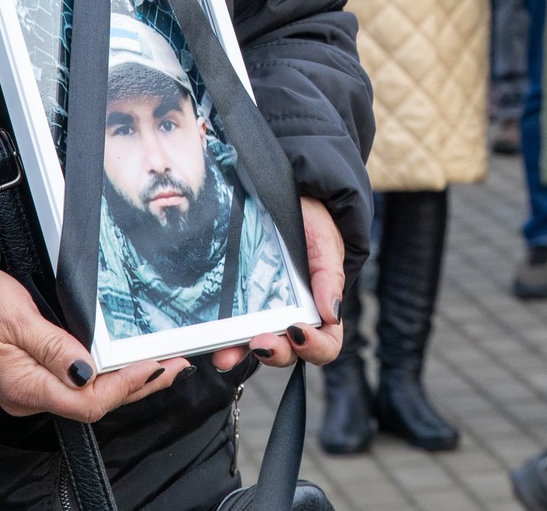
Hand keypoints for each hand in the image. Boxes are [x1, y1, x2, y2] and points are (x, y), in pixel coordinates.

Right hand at [0, 272, 185, 421]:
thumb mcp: (17, 317)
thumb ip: (53, 346)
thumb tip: (87, 370)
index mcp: (26, 387)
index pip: (90, 400)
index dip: (128, 385)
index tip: (158, 365)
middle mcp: (28, 395)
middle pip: (95, 402)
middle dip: (138, 385)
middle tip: (175, 366)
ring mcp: (26, 388)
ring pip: (86, 394)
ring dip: (124, 381)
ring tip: (158, 366)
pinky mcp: (26, 376)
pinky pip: (73, 384)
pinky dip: (102, 375)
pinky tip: (117, 365)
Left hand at [212, 197, 345, 370]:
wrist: (284, 192)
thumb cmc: (311, 218)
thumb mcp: (326, 241)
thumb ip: (330, 277)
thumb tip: (331, 314)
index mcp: (321, 306)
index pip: (326, 342)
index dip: (315, 347)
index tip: (298, 332)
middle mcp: (293, 315)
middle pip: (289, 351)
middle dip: (276, 353)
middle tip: (261, 342)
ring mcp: (264, 311)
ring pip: (257, 346)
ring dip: (242, 354)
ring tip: (226, 354)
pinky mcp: (238, 303)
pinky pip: (232, 330)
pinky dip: (224, 342)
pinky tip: (215, 344)